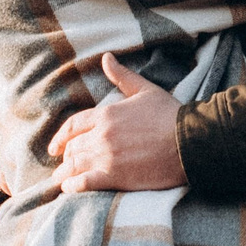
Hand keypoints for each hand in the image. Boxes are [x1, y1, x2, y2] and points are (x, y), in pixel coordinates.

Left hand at [48, 53, 186, 193]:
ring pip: (74, 165)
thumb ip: (122, 76)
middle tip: (65, 164)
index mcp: (106, 114)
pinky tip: (70, 188)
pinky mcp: (115, 177)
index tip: (55, 146)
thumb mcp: (145, 90)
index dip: (61, 137)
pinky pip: (84, 183)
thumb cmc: (170, 115)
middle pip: (72, 147)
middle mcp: (101, 135)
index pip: (73, 125)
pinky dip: (73, 186)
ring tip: (62, 180)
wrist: (190, 141)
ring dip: (65, 173)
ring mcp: (107, 157)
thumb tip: (106, 58)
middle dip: (66, 156)